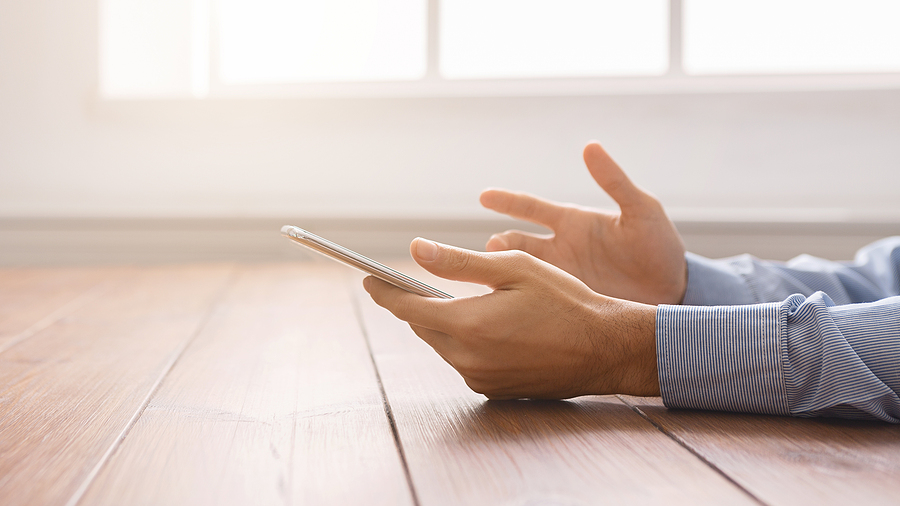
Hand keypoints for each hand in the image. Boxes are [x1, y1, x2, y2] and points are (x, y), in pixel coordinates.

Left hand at [363, 238, 659, 399]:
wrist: (605, 350)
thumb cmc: (565, 301)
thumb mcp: (515, 269)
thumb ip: (459, 263)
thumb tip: (414, 250)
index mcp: (468, 324)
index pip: (408, 307)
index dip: (384, 291)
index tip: (367, 279)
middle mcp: (467, 358)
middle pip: (423, 326)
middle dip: (418, 304)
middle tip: (419, 281)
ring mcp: (479, 379)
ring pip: (443, 344)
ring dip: (445, 323)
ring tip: (471, 302)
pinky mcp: (492, 391)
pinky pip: (464, 361)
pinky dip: (466, 342)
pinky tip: (493, 328)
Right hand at [480, 142, 686, 304]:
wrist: (673, 291)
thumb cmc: (658, 245)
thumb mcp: (641, 210)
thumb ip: (615, 181)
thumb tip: (590, 146)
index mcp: (572, 222)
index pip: (530, 207)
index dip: (507, 200)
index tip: (483, 196)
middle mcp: (560, 248)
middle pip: (516, 243)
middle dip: (499, 244)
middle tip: (492, 249)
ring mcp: (561, 276)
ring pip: (520, 272)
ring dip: (504, 273)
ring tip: (496, 277)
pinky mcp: (566, 303)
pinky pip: (535, 299)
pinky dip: (518, 298)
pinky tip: (507, 305)